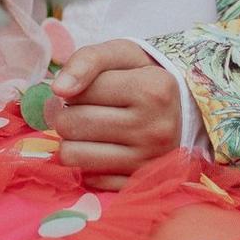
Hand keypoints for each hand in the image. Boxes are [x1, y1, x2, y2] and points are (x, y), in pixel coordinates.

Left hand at [49, 38, 180, 188]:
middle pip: (72, 124)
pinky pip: (89, 179)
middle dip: (65, 114)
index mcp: (152, 89)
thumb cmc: (142, 76)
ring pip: (74, 155)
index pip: (80, 91)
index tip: (81, 88)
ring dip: (71, 141)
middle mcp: (154, 128)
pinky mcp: (141, 184)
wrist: (181, 109)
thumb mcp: (120, 55)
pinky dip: (88, 164)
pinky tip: (102, 149)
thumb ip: (87, 60)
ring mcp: (149, 161)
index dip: (70, 88)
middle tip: (78, 109)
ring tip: (87, 129)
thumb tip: (58, 89)